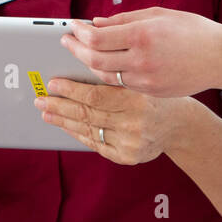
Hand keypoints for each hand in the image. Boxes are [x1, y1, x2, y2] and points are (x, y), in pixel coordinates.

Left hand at [34, 79, 193, 164]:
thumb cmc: (154, 95)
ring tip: (46, 111)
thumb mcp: (139, 80)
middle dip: (60, 105)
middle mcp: (134, 123)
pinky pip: (95, 144)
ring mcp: (131, 143)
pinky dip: (77, 133)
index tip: (52, 83)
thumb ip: (112, 76)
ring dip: (63, 120)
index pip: (96, 95)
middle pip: (88, 114)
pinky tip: (64, 125)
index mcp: (137, 99)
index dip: (71, 89)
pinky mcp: (127, 157)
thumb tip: (77, 64)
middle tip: (40, 98)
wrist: (181, 124)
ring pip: (88, 130)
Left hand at [61, 8, 221, 96]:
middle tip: (65, 41)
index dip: (79, 33)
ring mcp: (146, 80)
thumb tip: (95, 23)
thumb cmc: (192, 30)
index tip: (71, 27)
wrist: (221, 58)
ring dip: (88, 65)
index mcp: (142, 35)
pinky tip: (101, 65)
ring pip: (105, 76)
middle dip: (75, 50)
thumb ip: (123, 19)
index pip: (97, 38)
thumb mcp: (158, 14)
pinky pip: (121, 84)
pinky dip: (108, 74)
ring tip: (79, 53)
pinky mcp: (150, 92)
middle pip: (94, 60)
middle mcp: (141, 59)